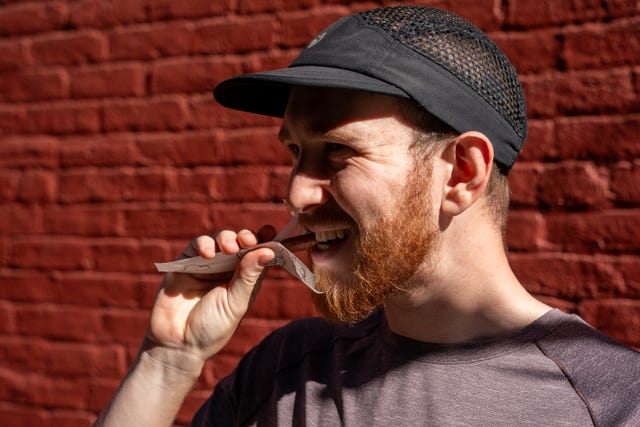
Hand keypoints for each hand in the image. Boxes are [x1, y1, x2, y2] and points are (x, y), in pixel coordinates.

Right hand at [144, 226, 276, 365]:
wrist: (177, 345)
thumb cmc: (211, 329)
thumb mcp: (235, 303)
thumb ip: (249, 277)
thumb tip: (268, 251)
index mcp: (244, 280)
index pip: (258, 255)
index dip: (265, 241)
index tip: (271, 232)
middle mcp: (226, 270)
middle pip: (240, 243)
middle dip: (246, 237)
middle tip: (248, 240)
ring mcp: (206, 265)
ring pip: (219, 240)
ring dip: (226, 238)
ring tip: (229, 248)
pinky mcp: (185, 264)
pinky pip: (196, 245)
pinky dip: (203, 244)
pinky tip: (208, 254)